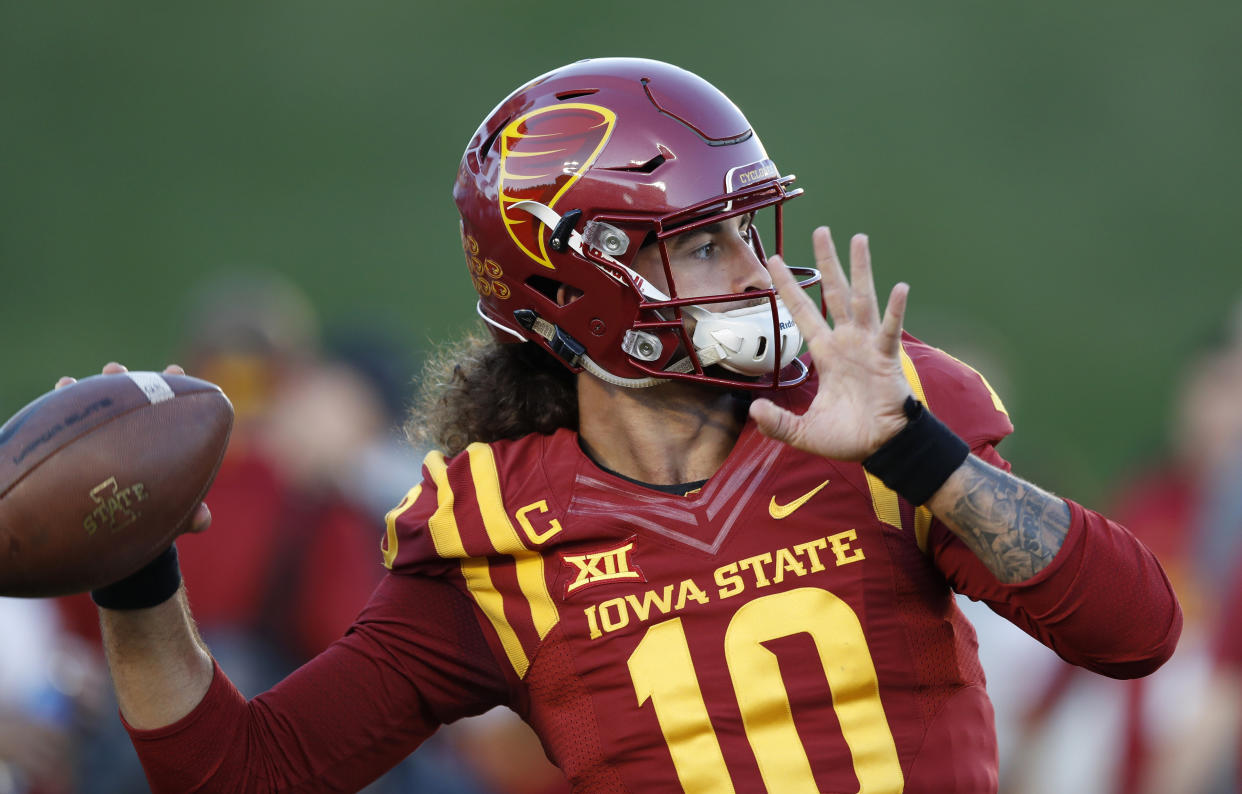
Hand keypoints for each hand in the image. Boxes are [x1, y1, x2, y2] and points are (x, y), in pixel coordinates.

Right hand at [55, 362, 212, 533]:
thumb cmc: (146, 518)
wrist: (106, 535)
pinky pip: (67, 419)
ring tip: (95, 377)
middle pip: (133, 398)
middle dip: (128, 380)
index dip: (173, 385)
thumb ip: (188, 516)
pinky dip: (66, 400)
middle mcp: (132, 432)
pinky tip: (63, 387)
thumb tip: (202, 520)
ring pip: (101, 404)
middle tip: (117, 370)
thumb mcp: (170, 517)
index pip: (171, 406)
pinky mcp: (73, 442)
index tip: (174, 371)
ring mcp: (102, 435)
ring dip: (99, 386)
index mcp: (162, 442)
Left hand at [750, 227, 912, 460]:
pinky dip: (896, 310)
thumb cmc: (848, 436)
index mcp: (826, 353)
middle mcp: (846, 342)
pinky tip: (899, 287)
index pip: (803, 312)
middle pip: (834, 293)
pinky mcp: (887, 358)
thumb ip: (778, 422)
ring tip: (858, 239)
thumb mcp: (803, 432)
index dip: (789, 287)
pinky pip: (890, 330)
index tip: (774, 260)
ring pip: (862, 299)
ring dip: (860, 269)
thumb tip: (753, 410)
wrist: (882, 448)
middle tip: (821, 230)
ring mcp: (868, 346)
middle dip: (827, 262)